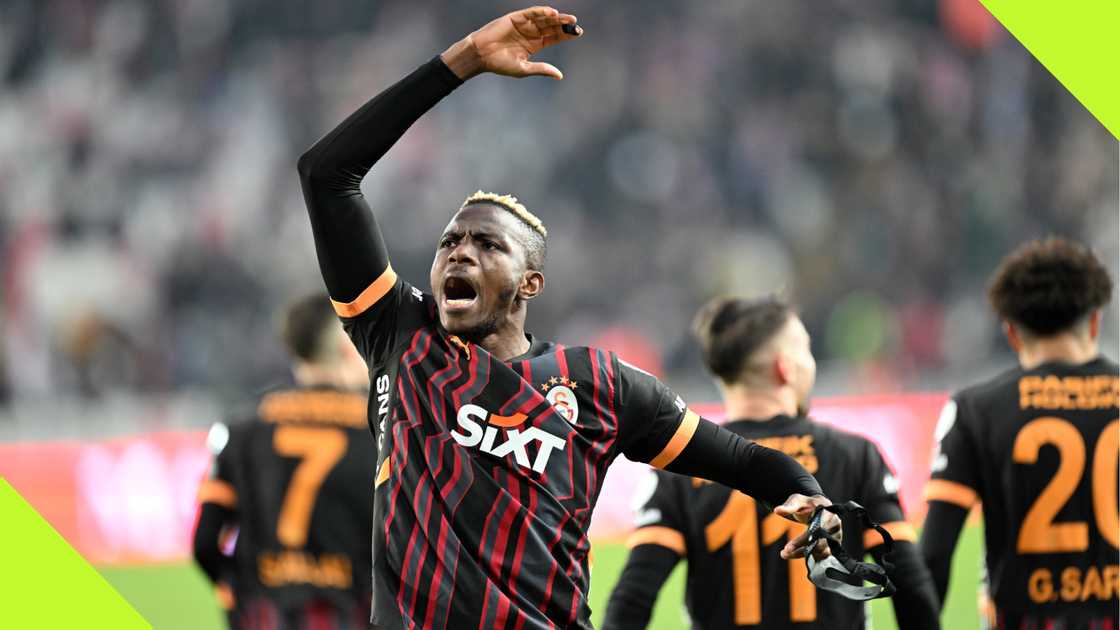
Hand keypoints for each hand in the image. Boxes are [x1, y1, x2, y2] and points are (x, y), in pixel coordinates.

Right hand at [441, 6, 581, 80]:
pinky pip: (531, 13)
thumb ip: (542, 69)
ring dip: (556, 18)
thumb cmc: (500, 64)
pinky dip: (541, 12)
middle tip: (576, 25)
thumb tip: (560, 75)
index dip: (566, 34)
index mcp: (535, 44)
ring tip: (569, 19)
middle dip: (564, 25)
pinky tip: (552, 13)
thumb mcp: (524, 69)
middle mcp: (531, 32)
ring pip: (544, 19)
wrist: (481, 55)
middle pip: (552, 26)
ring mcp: (524, 24)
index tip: (578, 33)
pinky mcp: (516, 18)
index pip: (554, 37)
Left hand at [774, 494, 840, 560]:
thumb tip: (777, 510)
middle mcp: (834, 527)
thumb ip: (789, 506)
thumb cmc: (807, 503)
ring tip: (785, 554)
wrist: (819, 507)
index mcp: (827, 514)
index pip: (814, 532)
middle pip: (819, 545)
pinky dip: (809, 557)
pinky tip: (795, 555)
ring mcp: (836, 536)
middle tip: (784, 553)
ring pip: (820, 552)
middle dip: (800, 551)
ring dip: (802, 554)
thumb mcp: (797, 501)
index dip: (801, 541)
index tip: (787, 548)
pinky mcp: (834, 544)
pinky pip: (822, 555)